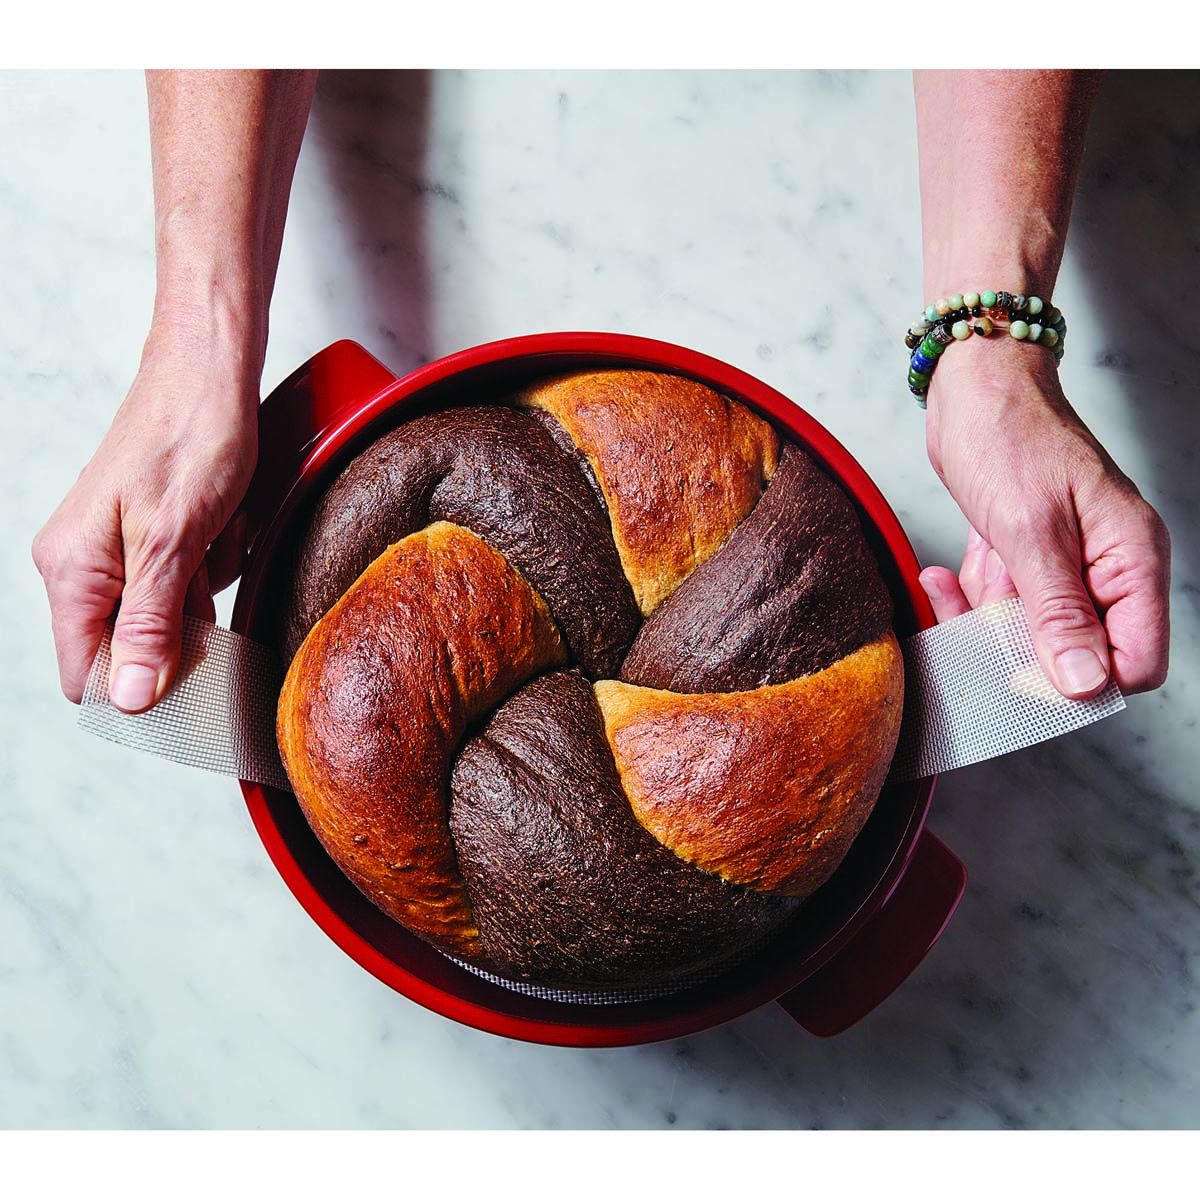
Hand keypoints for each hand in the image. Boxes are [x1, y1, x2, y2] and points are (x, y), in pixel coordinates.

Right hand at [33, 313, 259, 711]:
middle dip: (185, 623)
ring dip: (203, 586)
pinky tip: (220, 522)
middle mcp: (83, 566)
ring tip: (214, 530)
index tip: (188, 680)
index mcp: (72, 571)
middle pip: (134, 647)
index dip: (136, 689)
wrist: (210, 374)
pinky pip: (186, 580)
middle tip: (205, 566)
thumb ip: (150, 624)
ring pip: (169, 614)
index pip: (86, 674)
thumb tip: (129, 698)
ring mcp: (116, 551)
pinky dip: (212, 560)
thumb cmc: (190, 440)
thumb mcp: (174, 542)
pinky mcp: (149, 538)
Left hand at [920, 335, 1169, 697]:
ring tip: (968, 568)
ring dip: (986, 612)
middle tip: (980, 602)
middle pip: (1075, 653)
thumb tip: (1086, 685)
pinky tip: (948, 568)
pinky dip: (974, 593)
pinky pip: (1004, 604)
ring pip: (1030, 632)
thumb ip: (1057, 613)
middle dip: (1016, 638)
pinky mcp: (1031, 559)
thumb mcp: (1029, 532)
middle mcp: (1108, 568)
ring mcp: (1069, 565)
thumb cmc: (1009, 436)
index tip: (1022, 669)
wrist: (974, 386)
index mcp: (1131, 560)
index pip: (1136, 663)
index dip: (1081, 680)